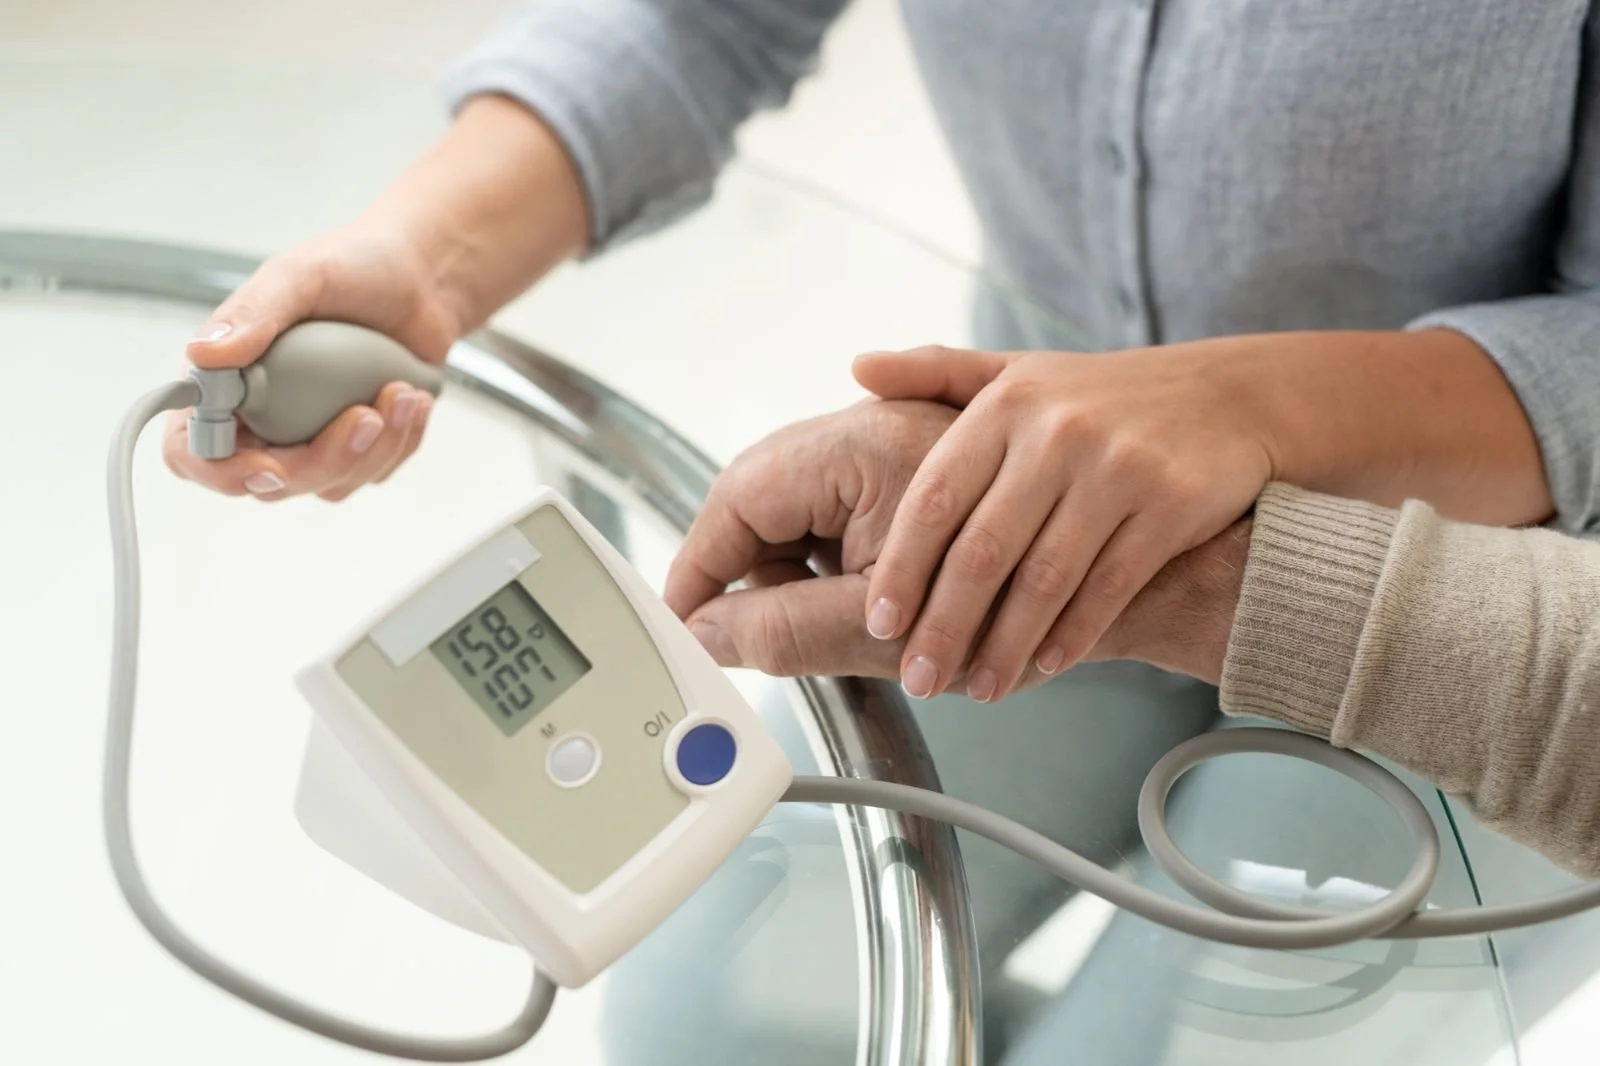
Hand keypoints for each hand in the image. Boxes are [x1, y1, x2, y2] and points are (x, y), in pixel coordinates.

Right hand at [162, 224, 455, 500]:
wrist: (422, 278)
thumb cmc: (355, 266)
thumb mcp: (301, 274)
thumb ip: (253, 312)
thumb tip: (205, 354)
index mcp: (228, 378)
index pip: (194, 449)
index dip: (222, 470)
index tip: (270, 464)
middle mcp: (263, 415)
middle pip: (271, 481)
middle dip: (324, 461)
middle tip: (366, 415)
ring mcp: (311, 436)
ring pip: (328, 484)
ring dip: (374, 447)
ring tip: (402, 391)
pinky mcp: (359, 445)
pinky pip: (373, 471)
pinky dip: (399, 440)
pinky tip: (411, 397)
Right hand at [665, 400, 1010, 687]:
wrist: (1129, 582)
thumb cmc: (1026, 607)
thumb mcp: (884, 635)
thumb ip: (784, 631)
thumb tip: (707, 635)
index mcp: (867, 445)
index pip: (741, 493)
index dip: (700, 563)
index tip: (681, 619)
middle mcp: (877, 424)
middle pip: (764, 493)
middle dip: (744, 568)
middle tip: (740, 634)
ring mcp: (895, 442)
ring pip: (798, 503)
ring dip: (785, 568)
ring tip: (817, 627)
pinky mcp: (913, 467)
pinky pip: (838, 506)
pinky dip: (826, 558)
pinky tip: (851, 606)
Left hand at [852, 343, 1275, 701]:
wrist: (1228, 396)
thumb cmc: (1100, 396)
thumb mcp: (1017, 372)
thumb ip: (935, 372)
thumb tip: (858, 370)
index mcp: (1007, 403)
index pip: (937, 498)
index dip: (902, 567)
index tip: (880, 622)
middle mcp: (1058, 432)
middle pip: (984, 550)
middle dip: (944, 625)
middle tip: (919, 678)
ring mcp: (1118, 468)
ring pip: (1045, 578)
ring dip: (1006, 645)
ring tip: (977, 688)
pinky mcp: (1171, 503)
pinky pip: (1109, 586)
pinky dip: (1073, 633)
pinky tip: (1044, 666)